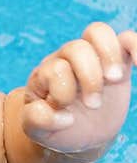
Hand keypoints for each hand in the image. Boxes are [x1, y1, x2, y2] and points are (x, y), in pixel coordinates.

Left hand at [22, 23, 134, 153]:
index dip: (63, 93)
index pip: (55, 69)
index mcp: (45, 74)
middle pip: (77, 48)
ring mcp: (92, 58)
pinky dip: (136, 46)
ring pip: (98, 32)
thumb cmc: (53, 126)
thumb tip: (62, 115)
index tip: (67, 119)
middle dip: (90, 79)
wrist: (75, 131)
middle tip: (93, 105)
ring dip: (109, 55)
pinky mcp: (116, 63)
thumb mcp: (36, 129)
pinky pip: (126, 40)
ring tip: (114, 80)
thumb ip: (36, 121)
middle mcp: (66, 60)